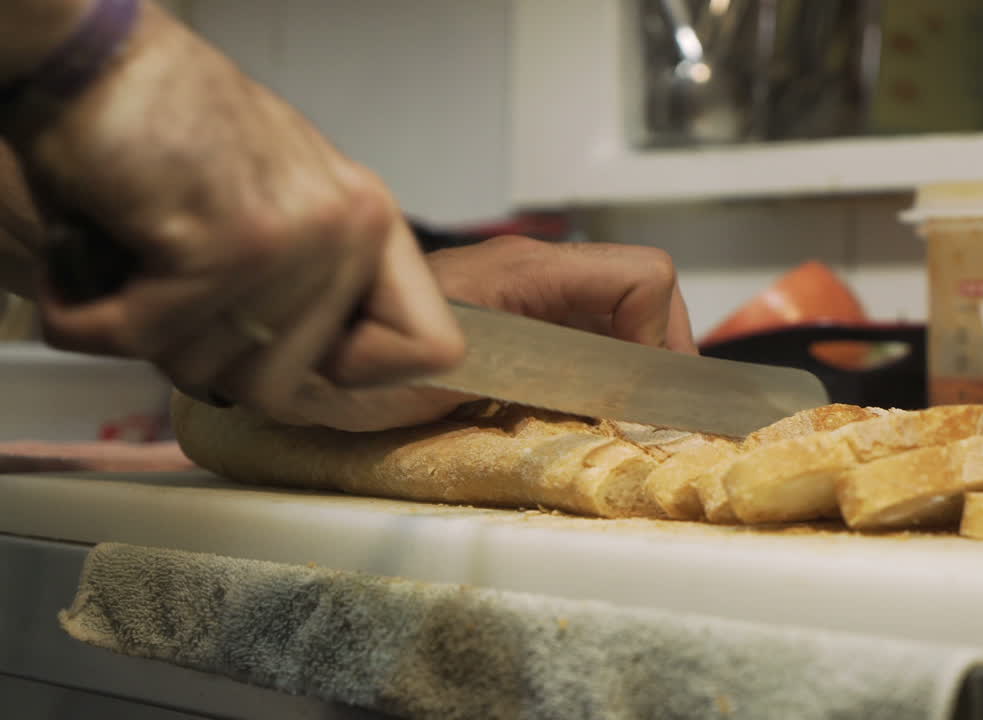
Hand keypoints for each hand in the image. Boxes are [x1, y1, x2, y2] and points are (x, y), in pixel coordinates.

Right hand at [5, 2, 463, 425]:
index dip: (359, 391)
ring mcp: (296, 239)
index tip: (301, 387)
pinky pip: (148, 340)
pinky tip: (78, 272)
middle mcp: (348, 230)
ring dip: (145, 334)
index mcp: (370, 225)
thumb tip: (324, 393)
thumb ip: (307, 291)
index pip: (430, 351)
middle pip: (286, 389)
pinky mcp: (228, 244)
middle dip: (205, 360)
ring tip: (125, 264)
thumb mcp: (272, 209)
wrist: (92, 59)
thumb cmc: (167, 128)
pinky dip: (88, 320)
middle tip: (161, 299)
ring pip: (214, 374)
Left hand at [279, 235, 696, 431]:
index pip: (642, 278)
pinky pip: (584, 345)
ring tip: (616, 430)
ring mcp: (526, 301)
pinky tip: (575, 423)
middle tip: (645, 427)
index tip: (643, 405)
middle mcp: (535, 277)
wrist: (302, 358)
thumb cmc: (359, 363)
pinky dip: (598, 385)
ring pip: (618, 327)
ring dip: (629, 377)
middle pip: (642, 302)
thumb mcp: (457, 375)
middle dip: (654, 363)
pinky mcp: (514, 331)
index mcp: (528, 273)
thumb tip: (622, 417)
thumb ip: (544, 383)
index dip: (661, 339)